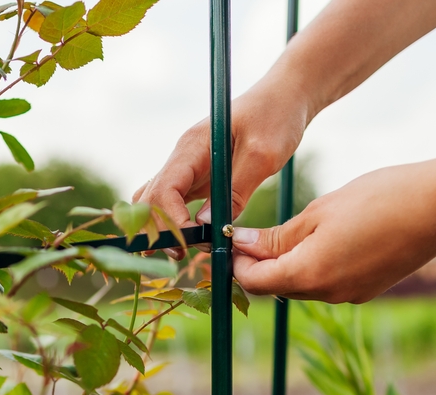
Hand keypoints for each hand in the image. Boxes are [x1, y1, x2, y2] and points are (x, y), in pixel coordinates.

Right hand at [133, 73, 310, 259]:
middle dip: (160, 230)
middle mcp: (182, 157)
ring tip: (179, 253)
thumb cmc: (277, 117)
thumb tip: (206, 225)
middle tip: (181, 256)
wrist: (284, 96)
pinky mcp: (198, 176)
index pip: (164, 189)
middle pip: (151, 199)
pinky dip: (173, 222)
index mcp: (192, 147)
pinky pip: (173, 201)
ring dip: (161, 228)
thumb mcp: (263, 155)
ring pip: (155, 201)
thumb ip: (235, 190)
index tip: (192, 243)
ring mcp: (187, 167)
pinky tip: (188, 240)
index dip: (171, 221)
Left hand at [232, 160, 435, 302]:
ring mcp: (349, 295)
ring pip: (301, 285)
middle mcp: (326, 294)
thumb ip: (276, 236)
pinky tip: (324, 238)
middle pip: (275, 287)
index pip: (254, 282)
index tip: (231, 239)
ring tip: (292, 229)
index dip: (237, 263)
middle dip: (260, 264)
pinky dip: (314, 266)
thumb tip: (240, 244)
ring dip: (287, 264)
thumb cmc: (379, 199)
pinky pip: (327, 283)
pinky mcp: (367, 290)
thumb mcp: (318, 212)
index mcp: (308, 274)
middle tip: (254, 232)